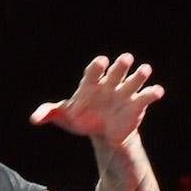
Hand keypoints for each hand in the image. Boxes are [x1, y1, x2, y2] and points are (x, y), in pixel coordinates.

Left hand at [29, 53, 164, 143]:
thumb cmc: (81, 119)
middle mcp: (110, 84)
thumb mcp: (64, 116)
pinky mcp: (137, 104)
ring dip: (140, 75)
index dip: (97, 67)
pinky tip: (157, 92)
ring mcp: (124, 92)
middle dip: (121, 65)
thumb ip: (49, 113)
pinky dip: (152, 92)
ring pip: (134, 79)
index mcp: (91, 83)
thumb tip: (33, 119)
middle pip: (116, 71)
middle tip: (126, 59)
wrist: (102, 132)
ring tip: (145, 70)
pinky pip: (146, 96)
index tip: (101, 62)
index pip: (93, 71)